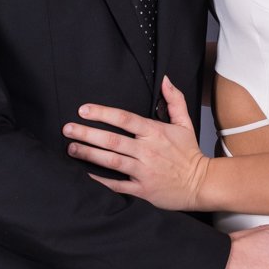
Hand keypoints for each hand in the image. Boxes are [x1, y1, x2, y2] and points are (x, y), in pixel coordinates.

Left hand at [64, 75, 210, 210]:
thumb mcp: (185, 123)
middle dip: (87, 134)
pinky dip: (100, 181)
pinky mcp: (142, 189)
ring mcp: (144, 171)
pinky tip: (85, 175)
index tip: (83, 109)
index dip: (102, 113)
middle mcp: (147, 150)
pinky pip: (117, 185)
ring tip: (71, 149)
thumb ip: (174, 100)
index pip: (125, 119)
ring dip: (89, 154)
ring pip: (112, 161)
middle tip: (68, 129)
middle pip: (112, 140)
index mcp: (155, 132)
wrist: (201, 183)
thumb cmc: (189, 153)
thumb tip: (164, 79)